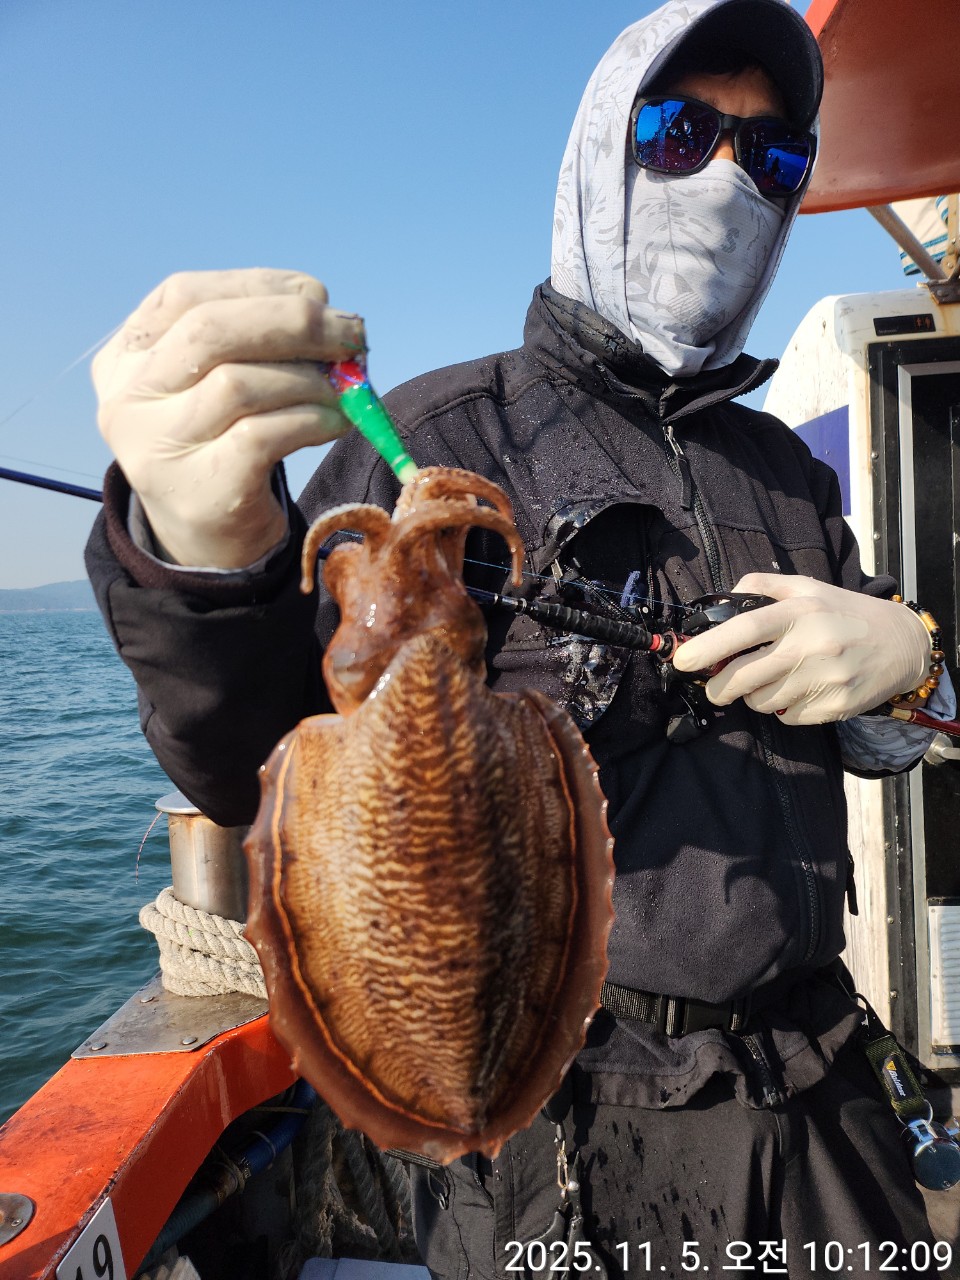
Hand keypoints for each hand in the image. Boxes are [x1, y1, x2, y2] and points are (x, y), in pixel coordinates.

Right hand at [93, 268, 364, 567]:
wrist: (207, 542)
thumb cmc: (221, 444)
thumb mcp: (217, 383)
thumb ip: (254, 342)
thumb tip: (331, 319)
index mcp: (125, 357)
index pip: (185, 295)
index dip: (259, 288)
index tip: (316, 296)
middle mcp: (127, 399)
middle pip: (209, 330)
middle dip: (293, 323)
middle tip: (352, 334)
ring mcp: (157, 448)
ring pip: (238, 383)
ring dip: (310, 379)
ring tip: (346, 391)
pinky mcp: (200, 489)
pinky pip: (262, 436)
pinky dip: (312, 420)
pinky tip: (336, 423)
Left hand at [671, 573, 930, 723]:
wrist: (903, 644)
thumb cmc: (845, 613)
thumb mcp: (809, 588)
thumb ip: (763, 587)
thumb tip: (721, 599)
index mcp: (801, 611)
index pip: (746, 628)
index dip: (709, 646)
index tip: (684, 660)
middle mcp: (812, 645)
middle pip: (744, 676)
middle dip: (718, 687)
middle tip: (714, 687)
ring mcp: (825, 679)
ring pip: (762, 701)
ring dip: (753, 697)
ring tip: (768, 681)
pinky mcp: (835, 706)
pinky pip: (787, 717)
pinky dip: (782, 709)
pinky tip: (797, 691)